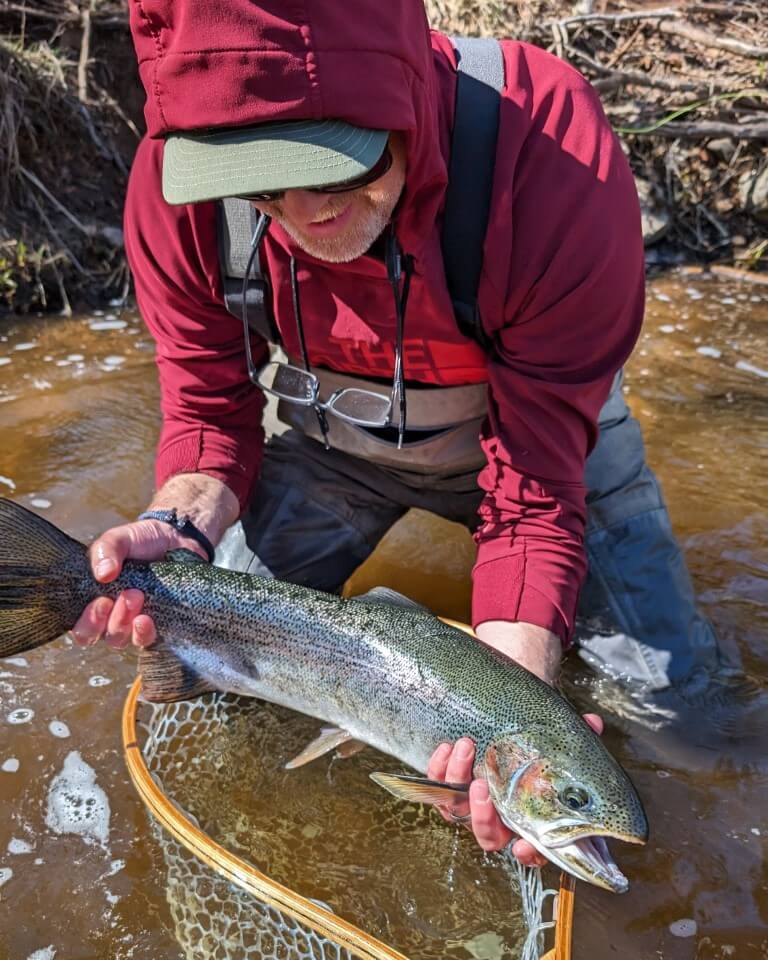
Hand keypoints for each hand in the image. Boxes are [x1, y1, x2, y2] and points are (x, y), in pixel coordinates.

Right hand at [72, 473, 237, 650]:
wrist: (178, 539)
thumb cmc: (143, 541)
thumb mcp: (120, 538)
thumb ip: (106, 550)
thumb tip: (102, 574)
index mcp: (95, 598)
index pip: (81, 625)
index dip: (87, 621)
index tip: (101, 601)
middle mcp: (112, 616)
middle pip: (100, 635)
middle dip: (109, 620)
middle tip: (126, 595)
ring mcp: (134, 623)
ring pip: (121, 639)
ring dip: (125, 622)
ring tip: (138, 596)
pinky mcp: (157, 625)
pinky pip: (146, 640)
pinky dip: (143, 633)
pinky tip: (147, 619)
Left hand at [427, 714, 603, 864]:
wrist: (509, 714)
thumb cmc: (538, 735)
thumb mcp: (559, 735)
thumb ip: (577, 735)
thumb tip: (592, 724)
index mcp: (530, 817)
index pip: (532, 849)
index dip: (528, 854)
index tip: (522, 846)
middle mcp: (501, 816)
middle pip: (488, 836)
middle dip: (482, 816)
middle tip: (481, 785)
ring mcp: (473, 802)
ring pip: (458, 810)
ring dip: (457, 780)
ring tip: (465, 746)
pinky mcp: (450, 783)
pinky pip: (438, 786)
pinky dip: (439, 769)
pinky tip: (447, 747)